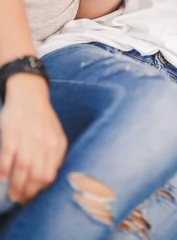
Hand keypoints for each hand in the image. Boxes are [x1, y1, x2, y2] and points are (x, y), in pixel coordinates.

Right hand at [0, 74, 66, 204]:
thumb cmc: (42, 117)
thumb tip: (51, 175)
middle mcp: (44, 141)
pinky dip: (5, 168)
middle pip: (37, 174)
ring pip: (23, 168)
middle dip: (28, 192)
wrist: (30, 93)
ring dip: (16, 185)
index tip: (32, 197)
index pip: (49, 174)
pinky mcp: (12, 131)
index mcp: (56, 143)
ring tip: (11, 195)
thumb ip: (56, 153)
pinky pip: (8, 154)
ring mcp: (28, 137)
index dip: (40, 190)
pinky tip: (2, 177)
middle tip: (20, 200)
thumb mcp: (55, 133)